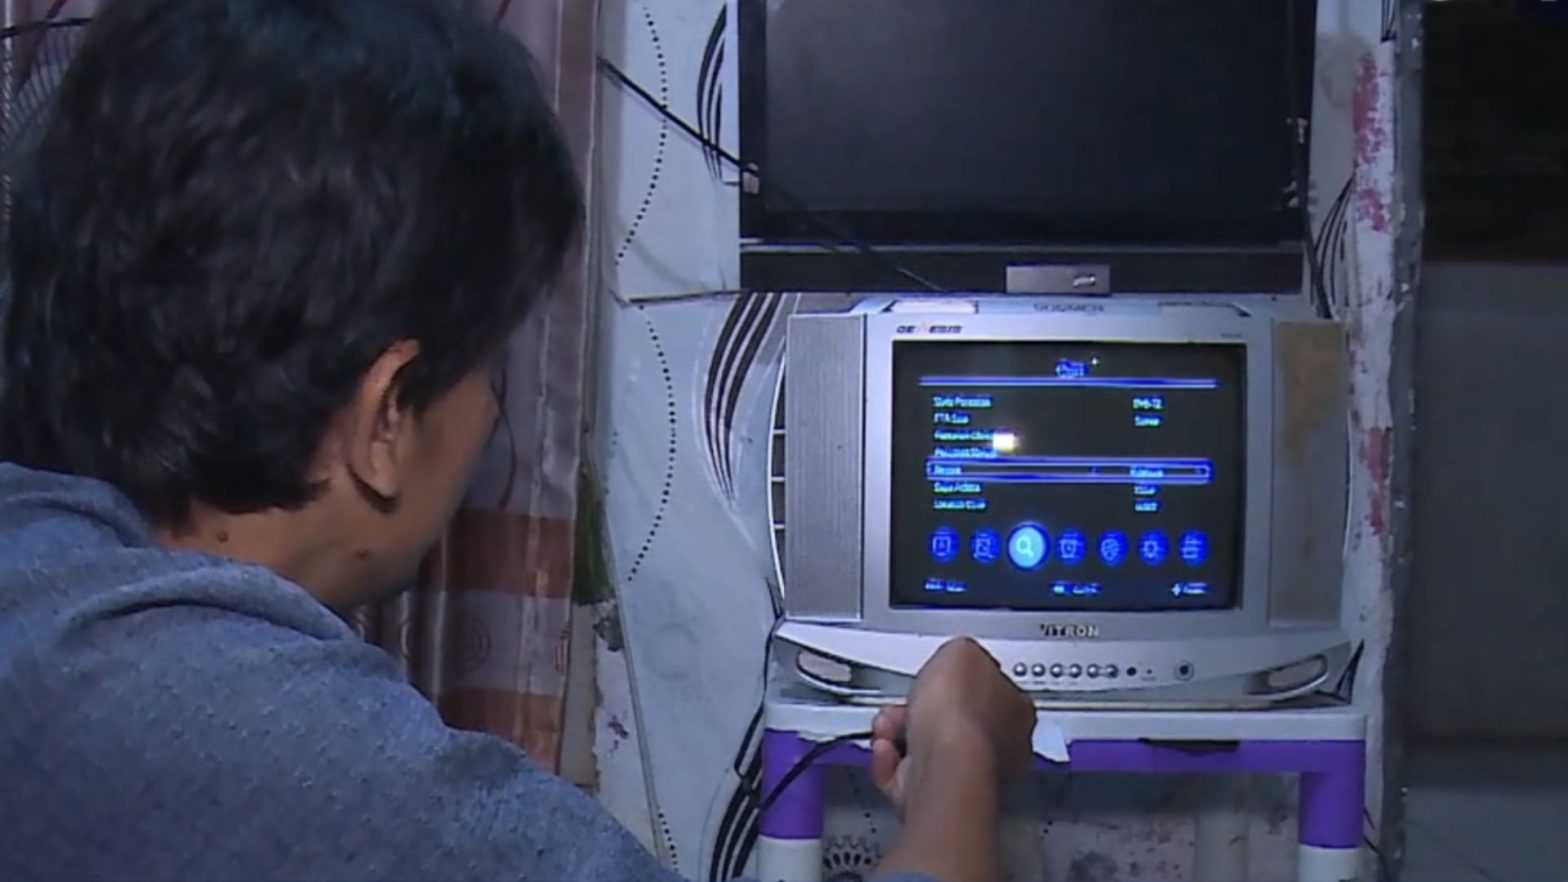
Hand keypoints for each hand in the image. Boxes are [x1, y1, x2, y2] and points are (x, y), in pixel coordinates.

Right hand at [869, 637, 1034, 813]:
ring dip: (898, 733)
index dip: (958, 682)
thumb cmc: (961, 718)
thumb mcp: (962, 652)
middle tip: (904, 702)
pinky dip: (889, 762)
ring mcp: (968, 778)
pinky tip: (885, 750)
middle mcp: (998, 750)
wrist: (942, 769)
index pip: (990, 691)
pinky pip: (905, 777)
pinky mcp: (938, 799)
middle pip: (953, 723)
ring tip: (887, 724)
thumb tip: (957, 658)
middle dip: (919, 709)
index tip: (938, 677)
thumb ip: (961, 655)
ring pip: (926, 749)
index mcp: (1016, 713)